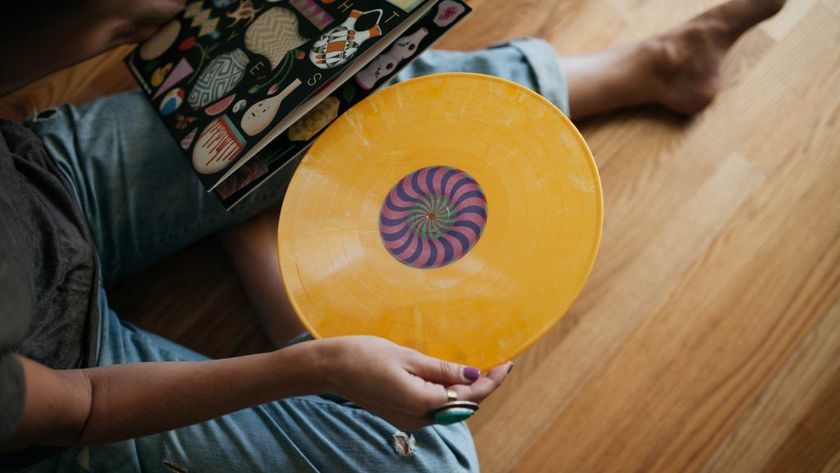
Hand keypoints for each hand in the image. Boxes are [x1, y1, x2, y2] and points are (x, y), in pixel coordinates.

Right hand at [313, 336, 512, 430]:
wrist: (330, 369)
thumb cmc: (365, 356)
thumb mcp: (408, 357)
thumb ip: (442, 370)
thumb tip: (473, 376)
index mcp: (422, 403)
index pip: (469, 397)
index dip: (491, 382)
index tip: (507, 363)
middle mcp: (418, 419)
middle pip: (463, 406)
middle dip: (484, 387)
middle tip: (500, 363)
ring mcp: (410, 420)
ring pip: (450, 408)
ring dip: (468, 391)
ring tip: (484, 369)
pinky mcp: (402, 415)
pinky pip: (435, 407)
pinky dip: (449, 394)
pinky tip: (455, 378)